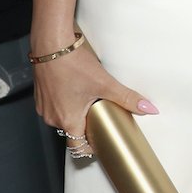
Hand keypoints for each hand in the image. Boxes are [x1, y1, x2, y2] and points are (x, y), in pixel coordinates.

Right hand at [32, 44, 157, 155]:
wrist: (51, 45)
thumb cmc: (73, 65)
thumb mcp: (105, 83)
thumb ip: (127, 98)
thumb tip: (148, 109)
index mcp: (67, 121)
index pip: (78, 146)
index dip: (93, 147)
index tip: (105, 141)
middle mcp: (52, 118)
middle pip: (73, 132)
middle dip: (89, 127)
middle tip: (105, 117)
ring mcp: (45, 107)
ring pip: (65, 119)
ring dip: (79, 115)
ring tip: (94, 102)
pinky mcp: (42, 96)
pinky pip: (57, 107)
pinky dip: (69, 104)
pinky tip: (80, 92)